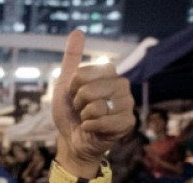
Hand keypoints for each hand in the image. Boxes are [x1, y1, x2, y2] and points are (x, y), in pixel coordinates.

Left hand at [52, 30, 133, 174]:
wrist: (72, 140)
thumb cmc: (70, 113)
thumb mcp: (65, 85)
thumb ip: (71, 58)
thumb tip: (77, 32)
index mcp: (109, 73)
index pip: (83, 73)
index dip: (72, 87)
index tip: (75, 95)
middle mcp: (121, 85)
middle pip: (89, 90)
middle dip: (78, 103)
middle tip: (82, 110)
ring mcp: (127, 104)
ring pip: (96, 106)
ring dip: (85, 116)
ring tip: (88, 119)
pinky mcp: (127, 122)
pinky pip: (103, 121)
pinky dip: (90, 127)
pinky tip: (93, 129)